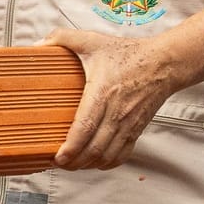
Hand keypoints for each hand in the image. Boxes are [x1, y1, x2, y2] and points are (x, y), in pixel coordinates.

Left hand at [43, 29, 176, 170]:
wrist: (164, 63)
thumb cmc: (128, 54)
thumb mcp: (92, 41)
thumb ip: (63, 38)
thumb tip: (39, 43)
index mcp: (103, 93)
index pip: (85, 128)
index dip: (71, 147)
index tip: (58, 156)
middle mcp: (117, 113)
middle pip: (95, 148)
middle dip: (75, 162)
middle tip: (58, 163)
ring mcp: (128, 124)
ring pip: (108, 155)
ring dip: (89, 164)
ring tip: (72, 164)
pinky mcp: (137, 129)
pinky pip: (123, 154)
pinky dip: (108, 163)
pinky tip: (95, 162)